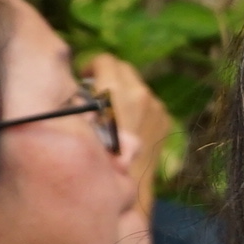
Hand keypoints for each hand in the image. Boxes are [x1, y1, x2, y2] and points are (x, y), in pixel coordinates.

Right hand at [81, 53, 172, 189]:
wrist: (128, 183)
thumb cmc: (97, 155)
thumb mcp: (81, 122)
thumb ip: (81, 99)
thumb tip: (78, 86)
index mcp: (116, 91)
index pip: (105, 60)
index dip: (91, 65)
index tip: (84, 76)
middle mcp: (140, 93)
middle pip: (123, 68)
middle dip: (108, 74)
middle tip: (95, 90)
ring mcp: (156, 105)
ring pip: (137, 85)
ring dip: (123, 91)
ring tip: (110, 111)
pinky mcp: (165, 117)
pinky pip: (149, 102)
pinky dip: (137, 106)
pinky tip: (127, 124)